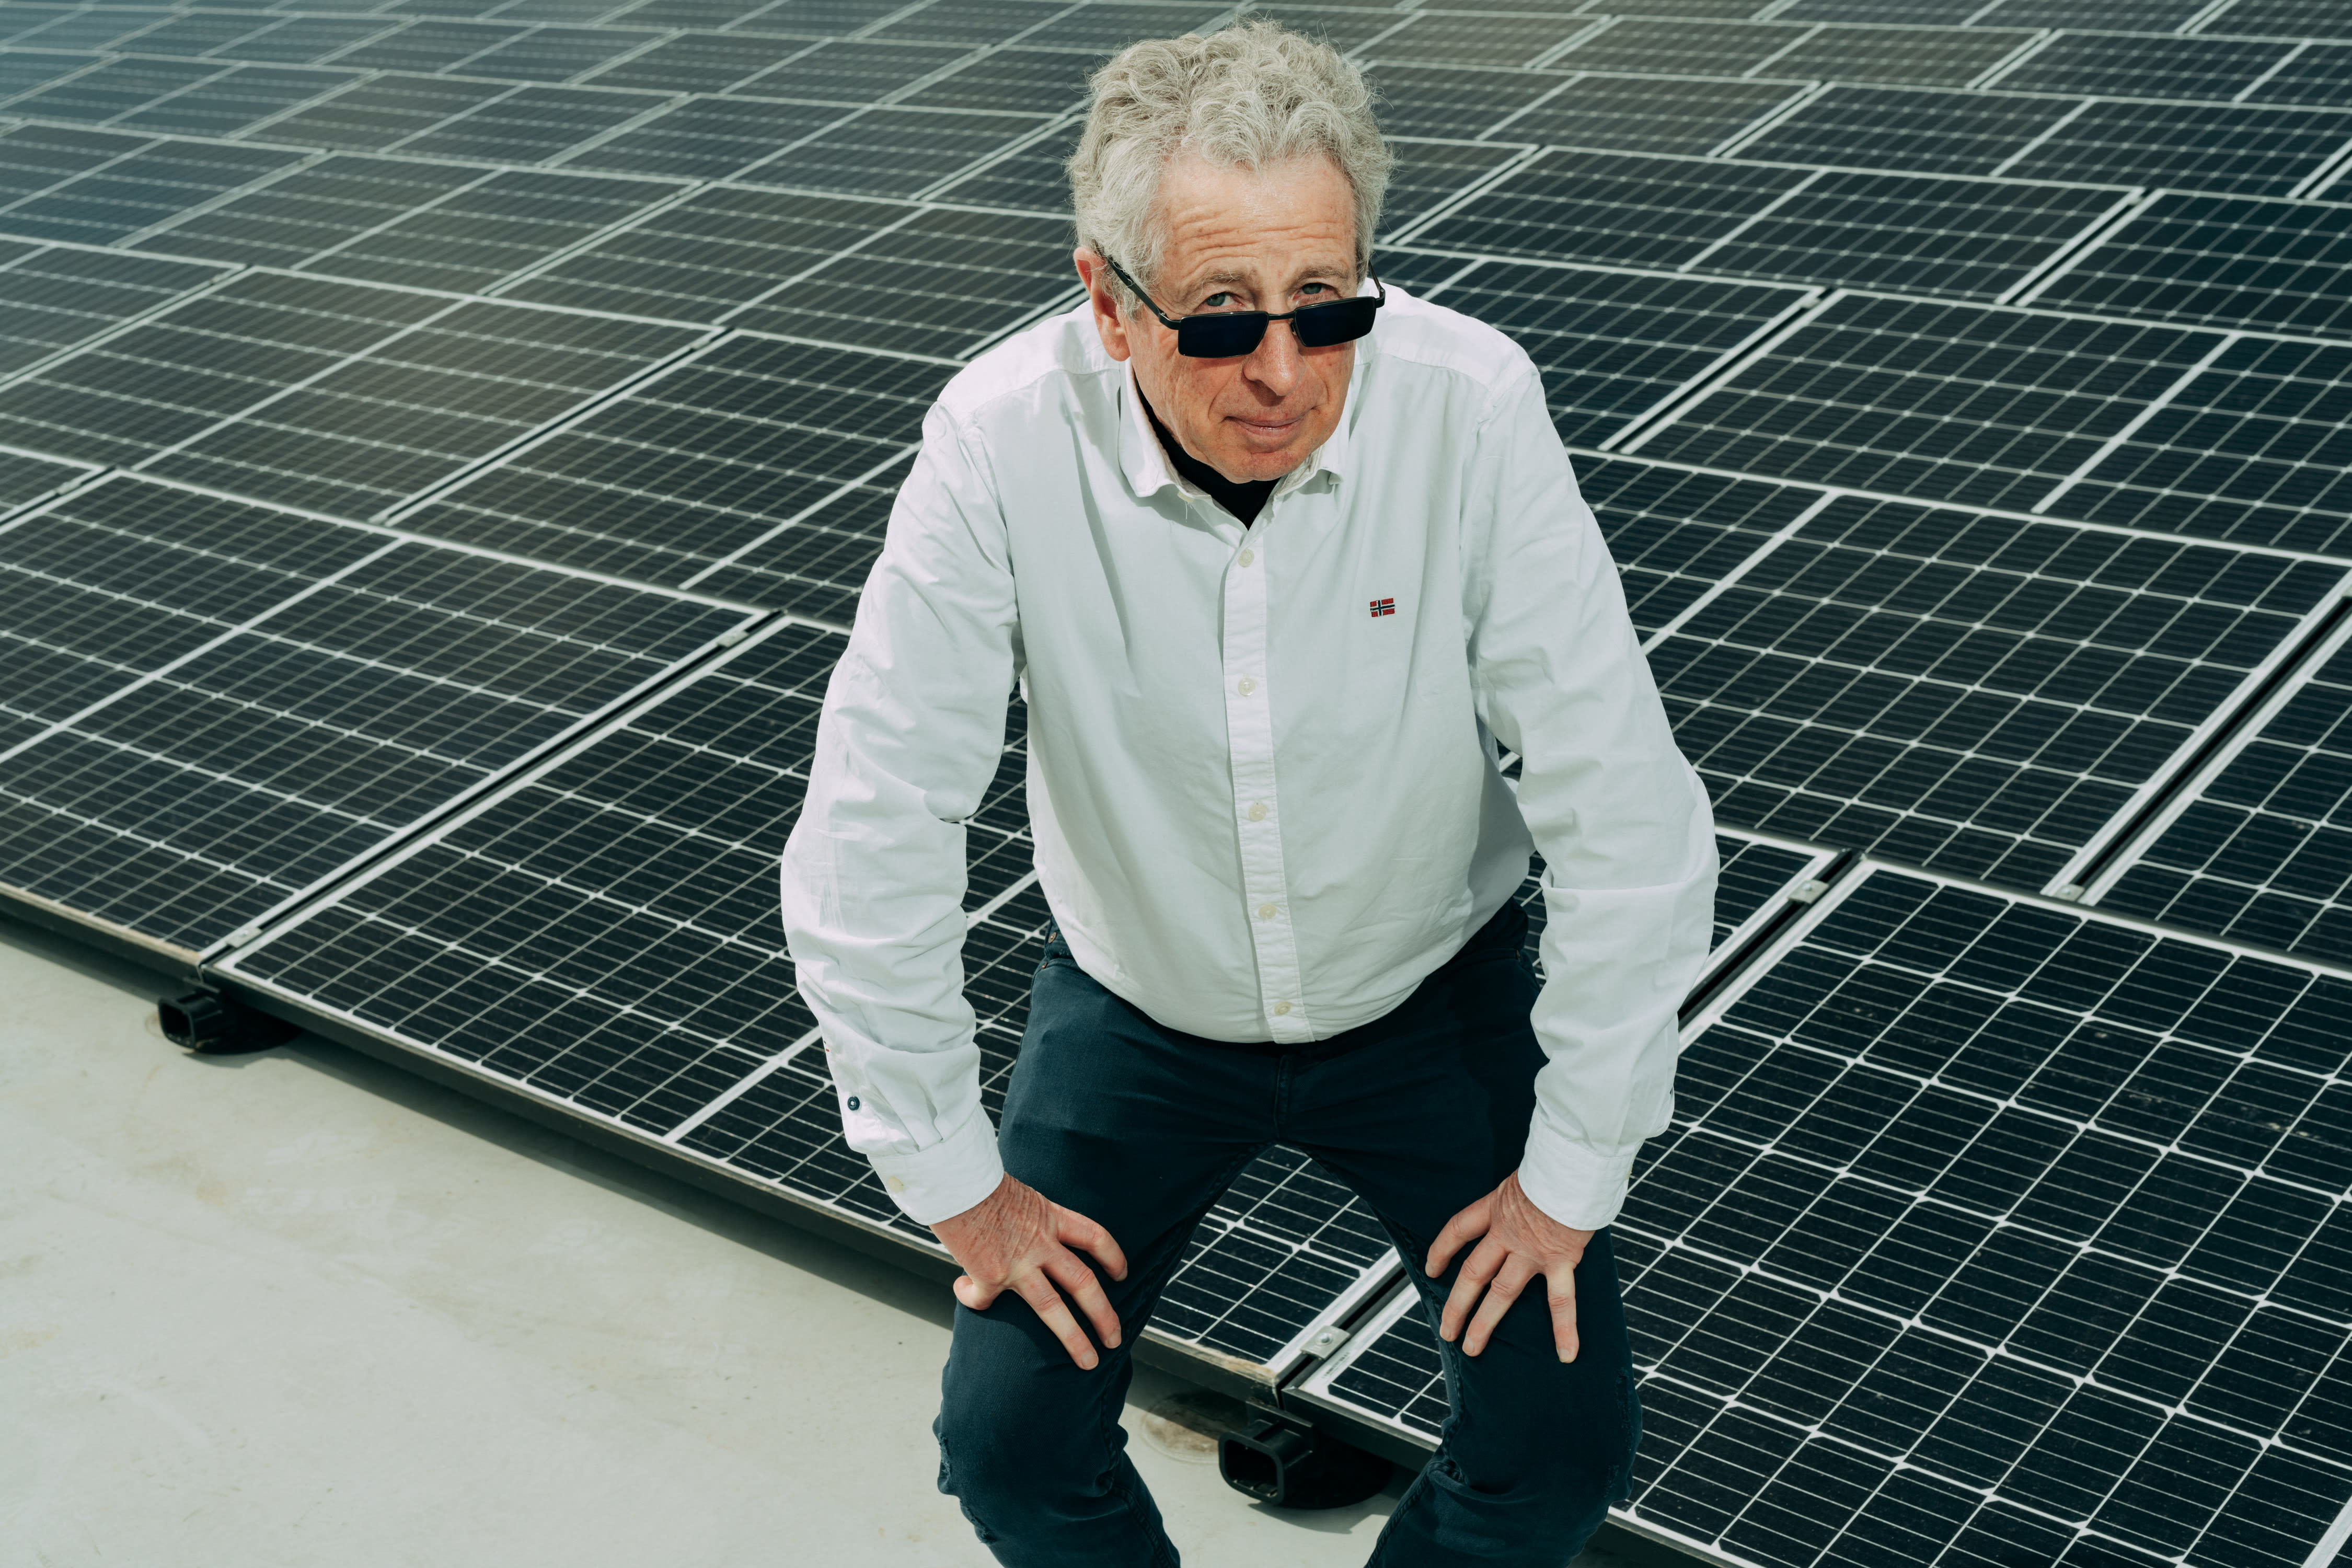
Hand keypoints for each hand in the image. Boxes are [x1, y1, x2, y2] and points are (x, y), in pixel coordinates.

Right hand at [931, 1174, 1129, 1369]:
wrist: (955, 1180)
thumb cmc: (978, 1181)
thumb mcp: (1018, 1194)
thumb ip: (1028, 1220)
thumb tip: (1022, 1234)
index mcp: (1050, 1217)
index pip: (1095, 1237)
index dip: (1112, 1257)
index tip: (1122, 1274)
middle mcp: (1040, 1243)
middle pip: (1083, 1282)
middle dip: (1104, 1313)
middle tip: (1115, 1337)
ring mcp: (1017, 1263)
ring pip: (1053, 1308)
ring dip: (1075, 1339)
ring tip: (1088, 1361)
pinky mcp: (989, 1277)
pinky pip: (983, 1301)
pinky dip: (972, 1299)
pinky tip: (964, 1292)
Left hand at [1425, 1170, 1592, 1361]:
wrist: (1572, 1166)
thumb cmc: (1554, 1163)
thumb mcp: (1524, 1174)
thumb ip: (1520, 1194)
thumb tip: (1528, 1196)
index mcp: (1495, 1208)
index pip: (1458, 1230)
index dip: (1442, 1250)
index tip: (1430, 1267)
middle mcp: (1507, 1234)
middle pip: (1473, 1272)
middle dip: (1457, 1303)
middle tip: (1446, 1329)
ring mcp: (1531, 1252)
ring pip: (1502, 1292)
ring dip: (1485, 1322)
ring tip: (1472, 1347)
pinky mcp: (1559, 1261)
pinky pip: (1562, 1300)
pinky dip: (1565, 1329)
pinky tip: (1567, 1353)